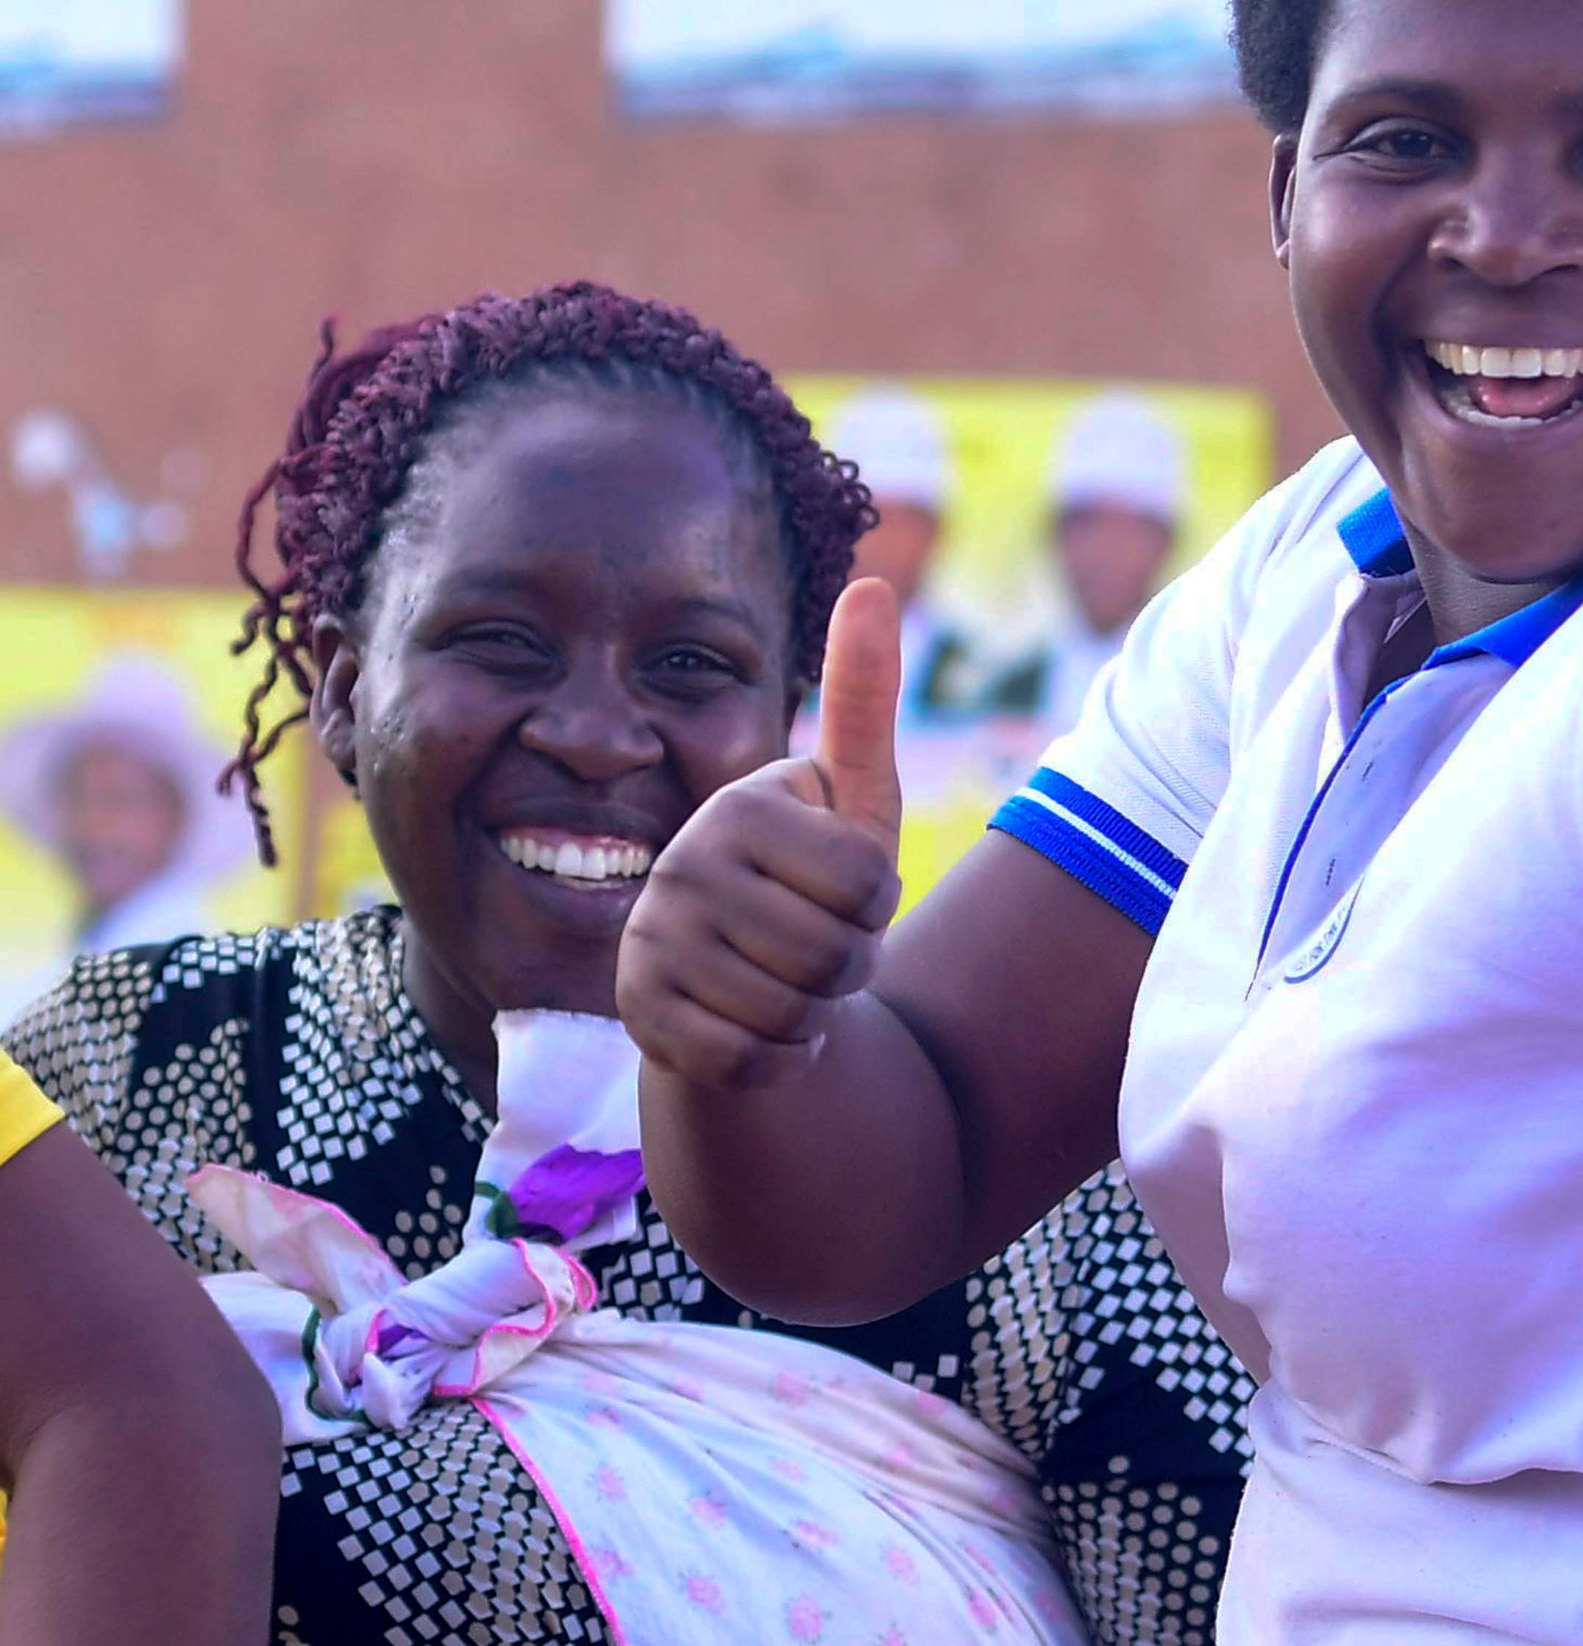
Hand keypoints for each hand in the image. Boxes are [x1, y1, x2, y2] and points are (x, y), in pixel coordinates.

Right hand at [620, 579, 909, 1090]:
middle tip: (818, 948)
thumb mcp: (854, 799)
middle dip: (851, 966)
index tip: (838, 889)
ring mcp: (651, 943)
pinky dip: (779, 1060)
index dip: (879, 906)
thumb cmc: (813, 882)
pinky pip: (754, 1062)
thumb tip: (873, 583)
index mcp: (741, 808)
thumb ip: (862, 700)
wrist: (739, 979)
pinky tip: (758, 1028)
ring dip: (814, 1014)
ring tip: (787, 982)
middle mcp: (681, 867)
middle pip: (838, 955)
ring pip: (796, 1013)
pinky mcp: (641, 1018)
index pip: (870, 888)